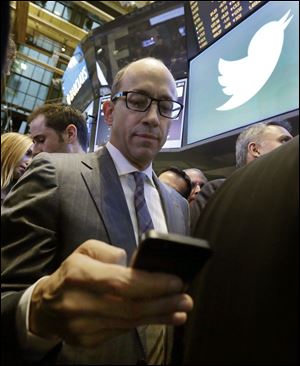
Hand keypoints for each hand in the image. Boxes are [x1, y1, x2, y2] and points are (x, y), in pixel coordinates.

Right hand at [29, 240, 192, 347]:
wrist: (45, 308)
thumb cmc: (70, 275)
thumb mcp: (84, 251)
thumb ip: (108, 251)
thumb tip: (133, 263)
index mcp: (79, 275)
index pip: (121, 282)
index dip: (151, 283)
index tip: (176, 281)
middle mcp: (80, 303)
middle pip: (130, 307)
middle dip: (163, 303)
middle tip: (186, 299)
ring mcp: (84, 327)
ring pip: (130, 322)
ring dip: (159, 315)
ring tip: (181, 309)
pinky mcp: (89, 341)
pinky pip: (123, 331)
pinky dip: (145, 324)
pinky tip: (163, 318)